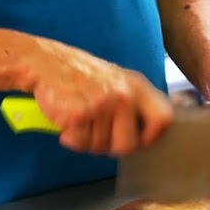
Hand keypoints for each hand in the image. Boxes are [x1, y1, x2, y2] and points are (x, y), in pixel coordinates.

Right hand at [25, 41, 172, 155]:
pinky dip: (71, 138)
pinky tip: (67, 121)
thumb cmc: (82, 76)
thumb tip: (151, 136)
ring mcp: (102, 104)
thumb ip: (137, 104)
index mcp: (138, 86)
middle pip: (128, 145)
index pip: (163, 120)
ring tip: (81, 120)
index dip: (151, 137)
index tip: (138, 140)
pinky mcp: (79, 114)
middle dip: (111, 146)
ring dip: (87, 140)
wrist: (46, 62)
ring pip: (100, 147)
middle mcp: (123, 95)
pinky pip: (80, 143)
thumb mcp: (119, 81)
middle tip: (97, 132)